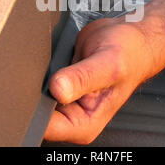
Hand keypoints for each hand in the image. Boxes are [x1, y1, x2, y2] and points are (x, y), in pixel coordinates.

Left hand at [44, 0, 164, 143]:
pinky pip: (35, 80)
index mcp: (84, 123)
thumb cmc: (130, 53)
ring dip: (32, 80)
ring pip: (32, 95)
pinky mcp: (57, 80)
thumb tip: (58, 88)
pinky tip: (49, 58)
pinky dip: (36, 69)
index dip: (35, 110)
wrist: (132, 36)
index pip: (46, 128)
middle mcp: (71, 114)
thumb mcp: (108, 65)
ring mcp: (62, 98)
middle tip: (50, 70)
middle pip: (34, 113)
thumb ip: (82, 78)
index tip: (40, 87)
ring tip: (54, 62)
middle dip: (32, 93)